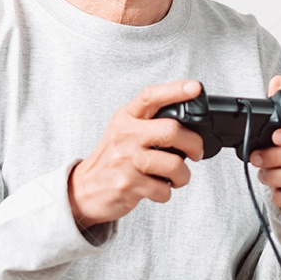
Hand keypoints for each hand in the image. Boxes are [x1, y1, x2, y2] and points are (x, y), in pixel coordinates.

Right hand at [68, 80, 204, 228]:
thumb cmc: (113, 159)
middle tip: (195, 152)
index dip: (175, 90)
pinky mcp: (128, 185)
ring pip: (173, 164)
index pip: (150, 96)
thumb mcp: (124, 131)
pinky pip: (163, 189)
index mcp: (126, 118)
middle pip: (171, 130)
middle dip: (193, 144)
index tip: (195, 87)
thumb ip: (150, 122)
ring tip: (178, 177)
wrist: (85, 189)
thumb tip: (189, 124)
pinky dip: (167, 192)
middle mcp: (126, 136)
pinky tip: (158, 188)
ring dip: (183, 175)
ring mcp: (126, 160)